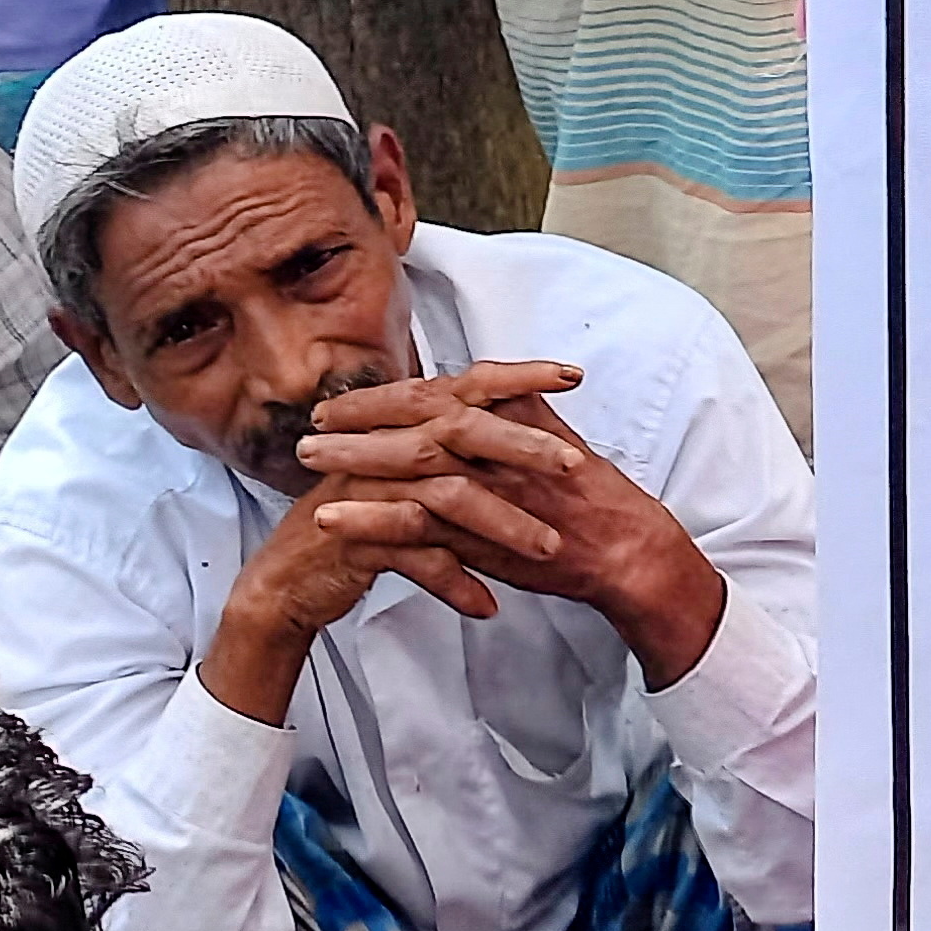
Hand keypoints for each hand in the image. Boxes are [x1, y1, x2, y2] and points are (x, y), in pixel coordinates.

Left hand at [298, 360, 725, 685]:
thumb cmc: (593, 495)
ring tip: (306, 463)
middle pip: (415, 420)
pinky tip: (331, 519)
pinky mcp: (483, 535)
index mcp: (513, 416)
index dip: (383, 395)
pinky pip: (416, 524)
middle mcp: (498, 444)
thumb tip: (480, 384)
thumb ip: (514, 409)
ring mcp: (489, 488)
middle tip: (310, 426)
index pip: (435, 393)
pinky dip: (370, 520)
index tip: (343, 401)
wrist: (624, 546)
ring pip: (410, 464)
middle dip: (358, 421)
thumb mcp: (552, 436)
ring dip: (353, 461)